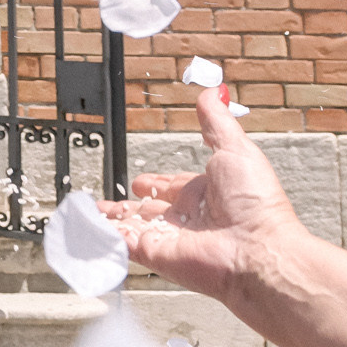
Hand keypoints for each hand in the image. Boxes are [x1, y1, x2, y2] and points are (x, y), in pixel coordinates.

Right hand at [102, 84, 299, 309]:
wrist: (257, 251)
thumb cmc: (256, 203)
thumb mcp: (235, 149)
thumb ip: (216, 122)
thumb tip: (212, 91)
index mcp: (204, 194)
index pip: (172, 187)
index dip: (156, 183)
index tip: (141, 181)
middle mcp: (187, 218)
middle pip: (149, 210)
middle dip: (130, 206)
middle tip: (110, 203)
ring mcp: (170, 239)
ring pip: (133, 228)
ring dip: (113, 221)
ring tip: (92, 216)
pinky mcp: (156, 256)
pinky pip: (124, 246)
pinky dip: (105, 237)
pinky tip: (90, 230)